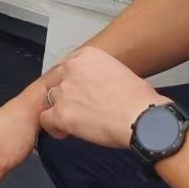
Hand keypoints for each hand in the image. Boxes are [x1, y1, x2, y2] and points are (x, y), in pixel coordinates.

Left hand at [38, 46, 164, 148]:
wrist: (142, 118)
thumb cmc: (140, 100)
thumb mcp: (120, 71)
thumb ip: (99, 74)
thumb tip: (94, 86)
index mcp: (87, 55)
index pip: (66, 66)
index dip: (69, 81)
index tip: (77, 92)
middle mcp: (72, 68)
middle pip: (55, 81)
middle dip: (63, 94)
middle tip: (76, 107)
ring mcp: (65, 90)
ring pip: (50, 99)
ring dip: (60, 110)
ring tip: (74, 121)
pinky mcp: (61, 113)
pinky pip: (45, 119)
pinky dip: (53, 127)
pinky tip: (65, 132)